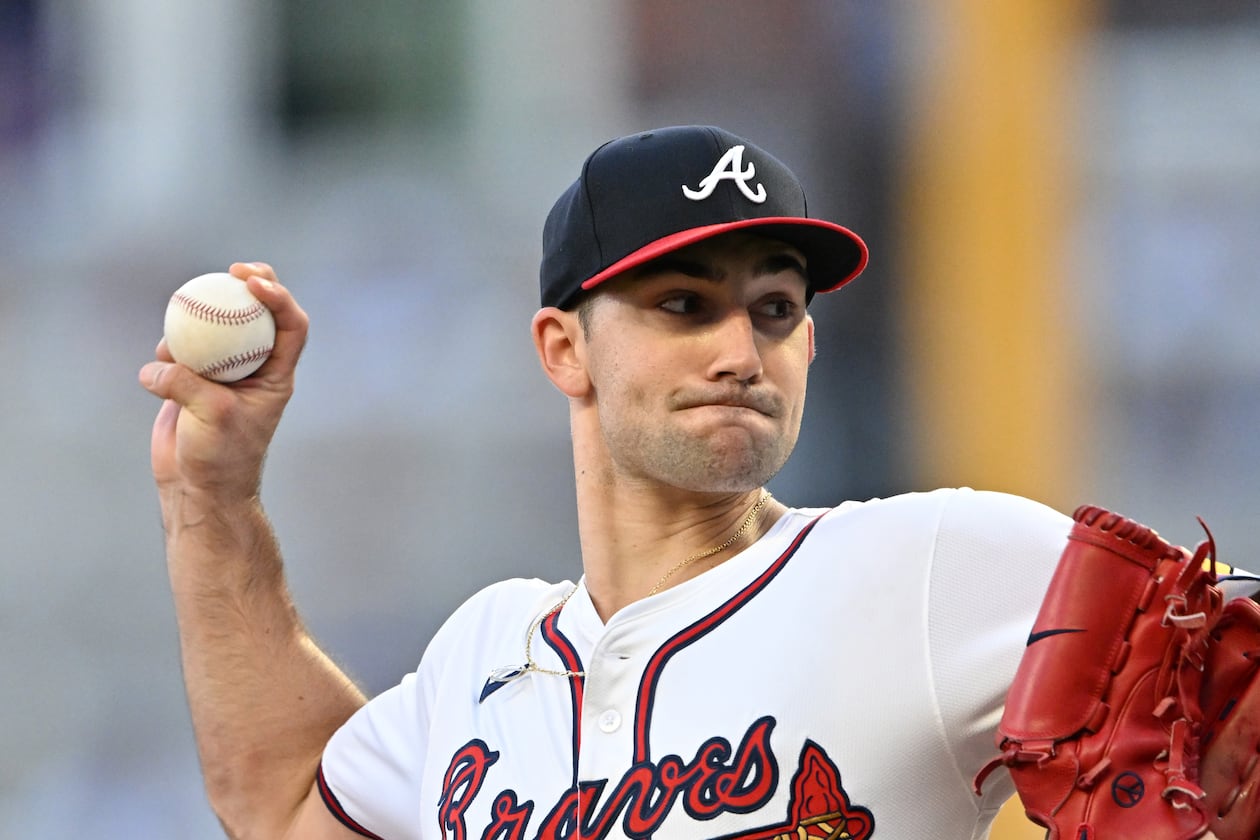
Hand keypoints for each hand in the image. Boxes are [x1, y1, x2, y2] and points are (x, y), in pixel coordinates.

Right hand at [139, 262, 307, 502]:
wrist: (199, 488)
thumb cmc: (221, 457)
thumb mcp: (211, 416)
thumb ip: (187, 383)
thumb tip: (160, 364)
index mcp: (277, 375)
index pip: (292, 326)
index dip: (280, 298)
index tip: (253, 283)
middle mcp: (254, 367)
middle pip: (260, 314)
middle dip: (252, 284)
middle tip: (231, 271)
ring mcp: (223, 371)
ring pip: (218, 327)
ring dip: (202, 316)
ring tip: (184, 314)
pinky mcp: (192, 380)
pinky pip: (182, 350)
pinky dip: (170, 348)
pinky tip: (160, 357)